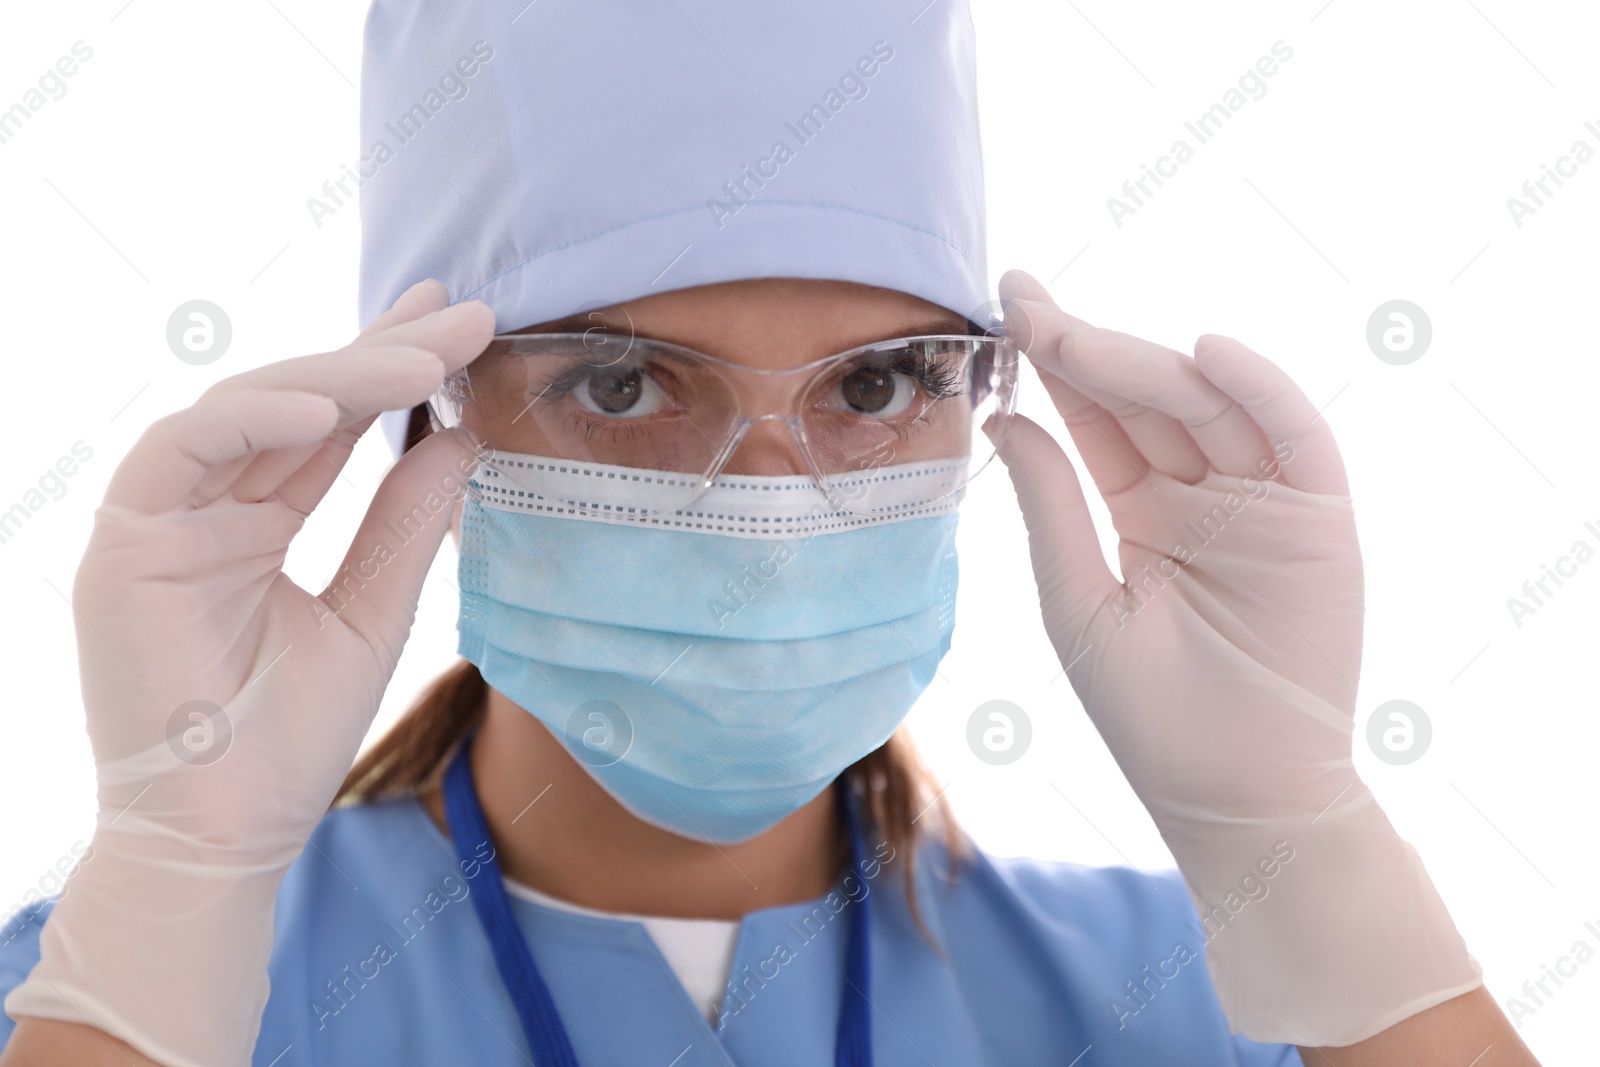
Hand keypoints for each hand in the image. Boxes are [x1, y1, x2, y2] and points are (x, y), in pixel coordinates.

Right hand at [4, 281, 493, 1066]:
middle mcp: (206, 512)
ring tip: (424, 352)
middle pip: (297, 404)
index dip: (390, 370)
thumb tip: (459, 440)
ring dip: (336, 374)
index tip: (458, 325)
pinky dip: (254, 418)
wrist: (226, 837)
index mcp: (256, 528)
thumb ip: (404, 527)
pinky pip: (182, 451)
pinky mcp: (124, 545)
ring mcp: (162, 523)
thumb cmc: (289, 742)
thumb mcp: (371, 614)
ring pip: (247, 412)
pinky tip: (330, 398)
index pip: (329, 429)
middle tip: (462, 309)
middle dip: (380, 352)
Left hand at [993, 268, 1479, 1045]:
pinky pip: (1293, 436)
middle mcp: (1202, 491)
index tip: (1006, 308)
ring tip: (1067, 332)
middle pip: (1141, 397)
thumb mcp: (1078, 601)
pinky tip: (1200, 352)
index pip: (1094, 418)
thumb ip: (1052, 506)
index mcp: (1144, 509)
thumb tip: (1006, 419)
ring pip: (1204, 403)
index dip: (1053, 362)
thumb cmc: (1152, 715)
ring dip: (1139, 361)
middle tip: (1020, 299)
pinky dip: (1259, 389)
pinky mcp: (1319, 517)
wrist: (1234, 796)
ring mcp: (1260, 498)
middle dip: (1082, 346)